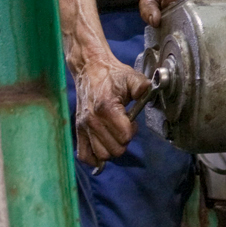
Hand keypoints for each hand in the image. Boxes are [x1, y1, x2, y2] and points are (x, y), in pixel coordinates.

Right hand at [72, 51, 151, 165]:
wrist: (89, 69)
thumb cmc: (111, 75)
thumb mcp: (130, 77)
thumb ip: (141, 85)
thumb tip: (148, 89)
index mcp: (106, 108)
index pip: (124, 136)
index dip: (132, 130)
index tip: (132, 121)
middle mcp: (93, 121)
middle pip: (115, 149)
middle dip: (123, 140)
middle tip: (123, 127)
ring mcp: (83, 127)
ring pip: (101, 155)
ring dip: (111, 148)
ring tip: (113, 134)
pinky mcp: (77, 130)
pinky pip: (84, 155)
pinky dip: (94, 156)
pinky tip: (102, 146)